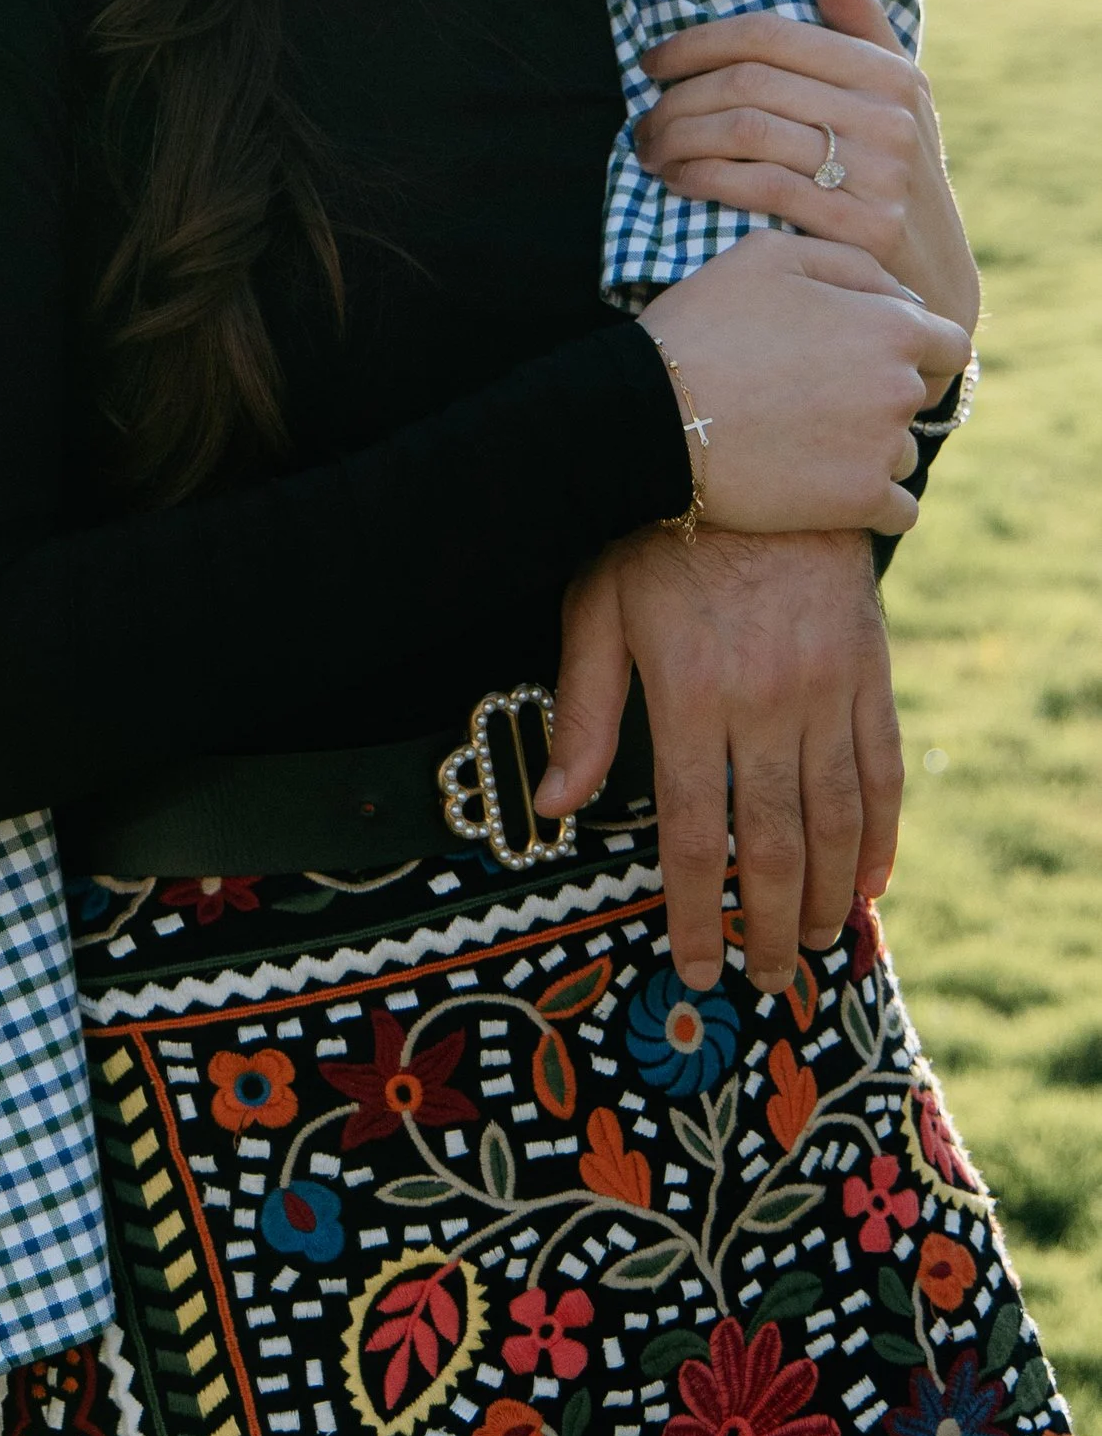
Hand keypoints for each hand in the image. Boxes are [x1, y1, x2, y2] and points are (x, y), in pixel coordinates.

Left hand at [537, 528, 897, 991]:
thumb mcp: (596, 609)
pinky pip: (882, 767)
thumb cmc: (651, 533)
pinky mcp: (867, 668)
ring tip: (816, 947)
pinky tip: (870, 880)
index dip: (696, 911)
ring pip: (836, 817)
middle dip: (770, 926)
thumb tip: (553, 805)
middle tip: (767, 983)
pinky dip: (881, 832)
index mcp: (692, 693)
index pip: (697, 832)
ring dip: (828, 894)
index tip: (695, 967)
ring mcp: (827, 685)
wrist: (745, 452)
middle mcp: (766, 699)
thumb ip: (583, 712)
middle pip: (776, 842)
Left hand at [635, 0, 978, 351]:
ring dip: (679, 138)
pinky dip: (704, 177)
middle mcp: (888, 116)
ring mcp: (880, 173)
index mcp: (888, 74)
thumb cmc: (898, 175)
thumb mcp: (897, 98)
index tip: (652, 62)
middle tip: (642, 119)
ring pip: (746, 131)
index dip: (698, 41)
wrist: (937, 283)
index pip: (771, 34)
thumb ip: (858, 24)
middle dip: (678, 98)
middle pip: (749, 82)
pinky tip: (679, 179)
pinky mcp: (864, 228)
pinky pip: (759, 186)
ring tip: (651, 150)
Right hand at [636, 232, 971, 533]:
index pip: (948, 343)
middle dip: (883, 394)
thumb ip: (849, 264)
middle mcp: (900, 390)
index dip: (914, 346)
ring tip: (804, 438)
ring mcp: (883, 450)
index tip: (868, 354)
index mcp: (891, 327)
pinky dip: (869, 501)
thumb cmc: (706, 323)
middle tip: (820, 395)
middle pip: (920, 399)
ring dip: (870, 447)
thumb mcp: (769, 255)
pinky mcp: (859, 503)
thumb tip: (906, 296)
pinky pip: (897, 510)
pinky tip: (824, 485)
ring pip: (903, 452)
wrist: (652, 412)